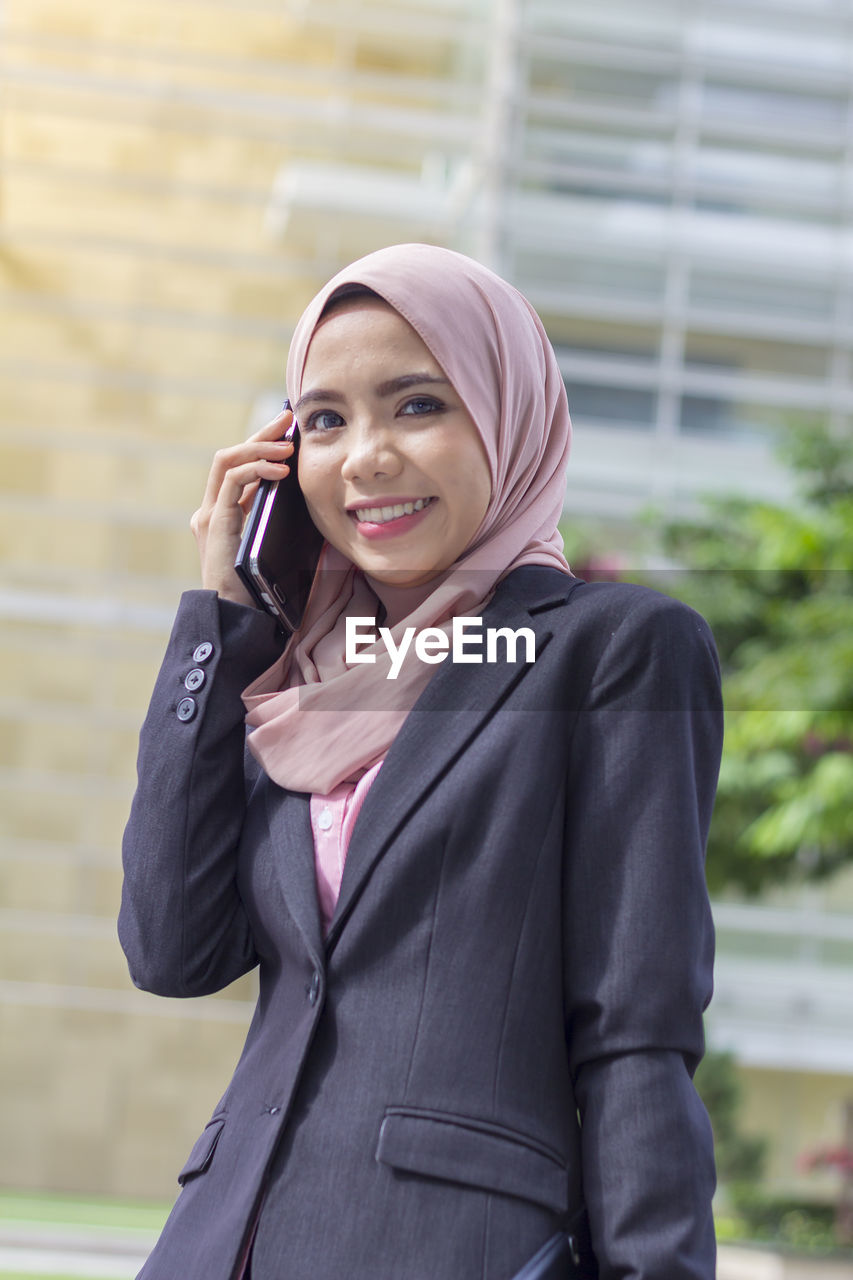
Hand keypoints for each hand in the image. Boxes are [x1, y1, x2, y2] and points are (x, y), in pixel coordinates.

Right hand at [190, 406, 294, 604]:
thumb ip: (275, 522)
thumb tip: (303, 500)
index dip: (260, 444)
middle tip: (287, 419)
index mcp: (222, 513)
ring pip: (227, 461)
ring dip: (260, 448)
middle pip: (230, 455)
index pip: (237, 466)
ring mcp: (208, 515)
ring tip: (288, 447)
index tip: (286, 429)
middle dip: (260, 434)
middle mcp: (210, 509)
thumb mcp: (271, 544)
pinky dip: (255, 470)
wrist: (235, 616)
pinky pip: (231, 481)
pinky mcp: (213, 522)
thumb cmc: (258, 588)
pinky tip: (280, 471)